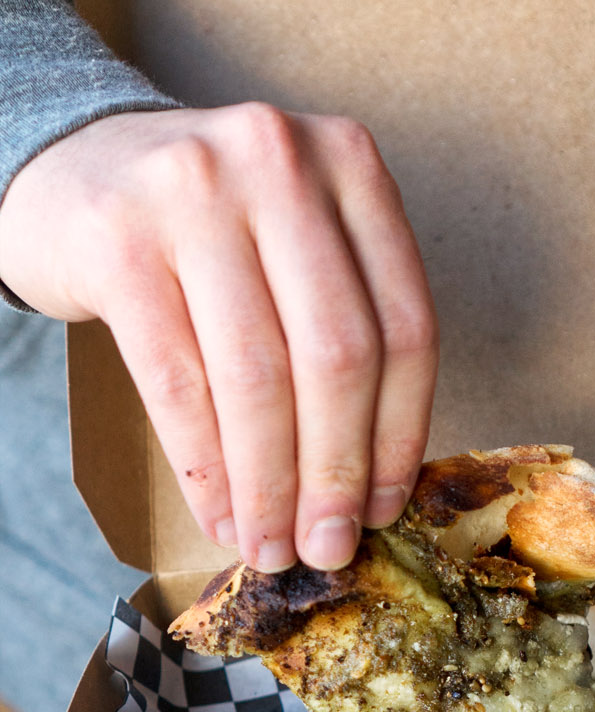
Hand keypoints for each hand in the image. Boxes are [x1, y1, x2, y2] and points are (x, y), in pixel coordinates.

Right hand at [0, 105, 438, 569]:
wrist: (72, 170)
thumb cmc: (206, 232)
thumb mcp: (294, 245)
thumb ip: (343, 329)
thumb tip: (369, 489)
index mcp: (351, 165)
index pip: (405, 327)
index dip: (398, 437)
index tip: (382, 510)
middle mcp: (280, 164)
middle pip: (337, 357)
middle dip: (333, 474)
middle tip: (325, 547)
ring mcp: (194, 194)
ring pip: (257, 378)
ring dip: (267, 486)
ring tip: (267, 545)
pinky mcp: (118, 243)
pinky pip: (178, 385)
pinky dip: (204, 468)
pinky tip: (218, 513)